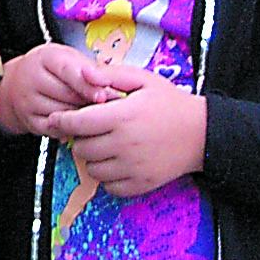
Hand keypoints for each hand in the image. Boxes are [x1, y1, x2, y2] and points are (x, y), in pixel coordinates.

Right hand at [0, 44, 118, 136]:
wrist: (18, 83)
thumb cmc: (50, 69)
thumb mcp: (69, 58)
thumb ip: (90, 69)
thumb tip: (108, 85)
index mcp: (45, 58)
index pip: (66, 70)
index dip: (86, 84)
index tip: (103, 94)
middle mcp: (32, 79)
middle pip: (67, 95)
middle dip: (90, 101)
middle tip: (108, 104)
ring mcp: (28, 102)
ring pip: (64, 115)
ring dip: (82, 115)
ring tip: (92, 110)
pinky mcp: (29, 122)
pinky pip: (57, 130)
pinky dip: (71, 128)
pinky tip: (78, 121)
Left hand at [45, 64, 205, 198]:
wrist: (202, 133)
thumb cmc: (170, 103)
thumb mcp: (143, 79)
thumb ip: (111, 75)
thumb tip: (84, 73)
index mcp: (122, 117)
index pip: (77, 123)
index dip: (62, 120)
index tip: (57, 118)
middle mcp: (124, 145)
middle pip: (81, 148)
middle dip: (80, 137)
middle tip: (90, 129)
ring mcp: (132, 168)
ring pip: (92, 169)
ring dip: (92, 158)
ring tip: (104, 145)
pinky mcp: (141, 184)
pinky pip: (109, 187)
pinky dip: (107, 177)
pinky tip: (116, 162)